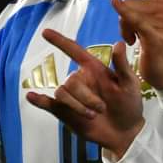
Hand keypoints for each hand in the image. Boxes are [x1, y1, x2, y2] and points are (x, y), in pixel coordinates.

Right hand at [26, 29, 144, 155]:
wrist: (125, 131)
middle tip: (101, 108)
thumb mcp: (130, 83)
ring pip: (62, 93)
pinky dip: (39, 100)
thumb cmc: (129, 103)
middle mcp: (80, 80)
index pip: (74, 51)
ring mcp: (72, 96)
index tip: (45, 32)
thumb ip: (122, 65)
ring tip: (93, 115)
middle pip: (70, 80)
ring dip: (76, 105)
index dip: (60, 42)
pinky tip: (32, 97)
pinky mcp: (65, 112)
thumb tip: (119, 43)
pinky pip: (48, 104)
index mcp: (94, 69)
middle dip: (85, 96)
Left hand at [111, 0, 162, 88]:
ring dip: (125, 28)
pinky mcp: (157, 34)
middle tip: (134, 32)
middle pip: (132, 0)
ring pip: (129, 12)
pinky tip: (115, 2)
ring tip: (136, 40)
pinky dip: (123, 12)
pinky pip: (134, 18)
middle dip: (126, 17)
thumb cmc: (161, 36)